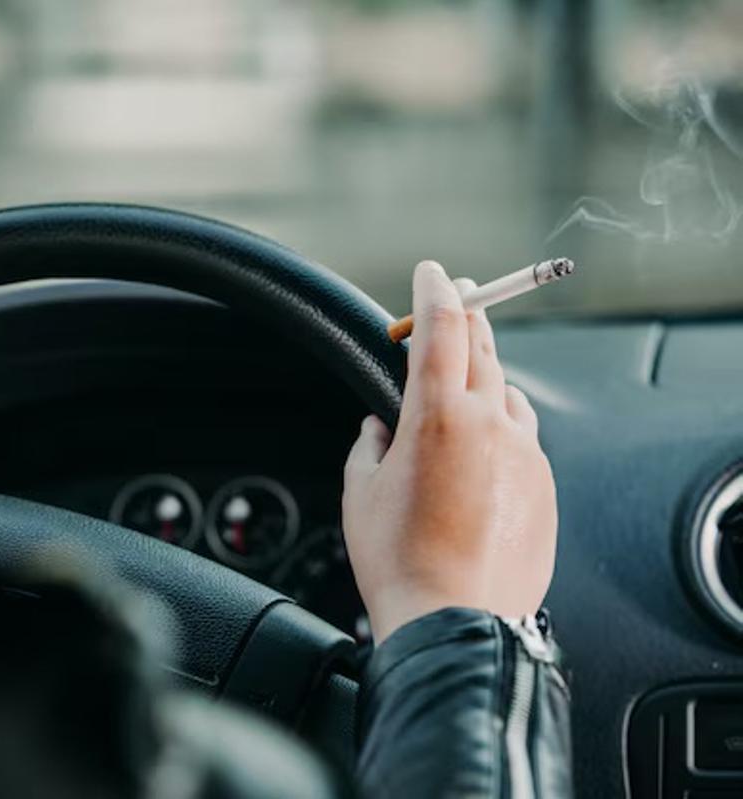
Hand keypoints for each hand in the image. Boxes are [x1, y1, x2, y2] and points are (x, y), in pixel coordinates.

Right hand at [342, 261, 556, 643]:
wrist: (455, 620)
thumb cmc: (398, 559)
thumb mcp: (359, 490)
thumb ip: (369, 443)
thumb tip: (379, 428)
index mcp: (438, 414)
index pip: (443, 326)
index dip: (435, 290)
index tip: (432, 273)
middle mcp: (490, 423)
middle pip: (484, 347)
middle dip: (467, 316)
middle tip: (457, 299)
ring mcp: (525, 455)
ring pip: (507, 392)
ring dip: (484, 376)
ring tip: (461, 386)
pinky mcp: (544, 487)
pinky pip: (523, 439)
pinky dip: (500, 429)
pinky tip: (479, 452)